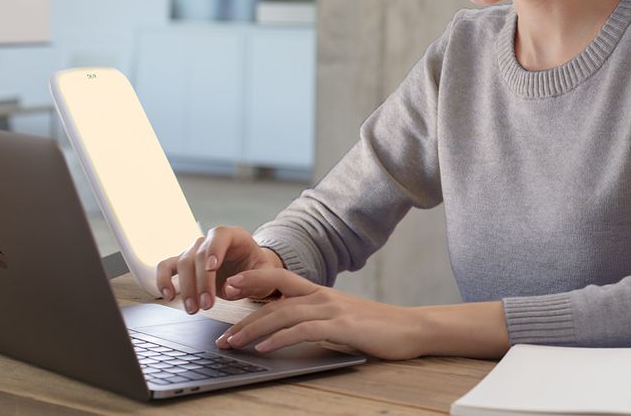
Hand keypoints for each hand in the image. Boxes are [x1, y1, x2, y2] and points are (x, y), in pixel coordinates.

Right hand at [155, 225, 284, 313]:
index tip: (212, 268)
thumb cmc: (257, 270)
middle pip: (199, 255)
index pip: (220, 236)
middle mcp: (211, 240)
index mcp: (234, 236)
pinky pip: (166, 266)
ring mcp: (195, 250)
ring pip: (182, 263)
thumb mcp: (266, 275)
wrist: (249, 271)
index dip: (214, 250)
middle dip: (201, 282)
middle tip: (207, 305)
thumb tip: (230, 288)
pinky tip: (168, 296)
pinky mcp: (184, 263)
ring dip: (186, 288)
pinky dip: (163, 279)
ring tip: (193, 309)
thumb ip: (253, 280)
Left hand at [213, 268, 425, 360]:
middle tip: (219, 332)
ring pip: (283, 314)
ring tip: (232, 343)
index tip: (229, 287)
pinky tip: (265, 348)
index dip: (254, 280)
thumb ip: (316, 320)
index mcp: (320, 293)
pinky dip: (280, 339)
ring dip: (253, 329)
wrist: (411, 328)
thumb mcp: (341, 319)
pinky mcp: (341, 326)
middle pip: (273, 299)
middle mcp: (322, 296)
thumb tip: (287, 331)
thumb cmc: (376, 327)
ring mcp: (331, 310)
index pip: (280, 280)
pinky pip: (303, 330)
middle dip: (243, 315)